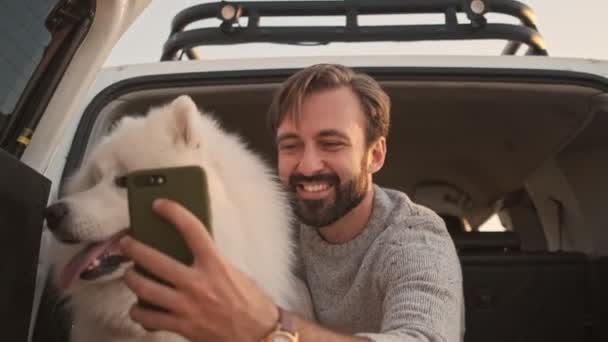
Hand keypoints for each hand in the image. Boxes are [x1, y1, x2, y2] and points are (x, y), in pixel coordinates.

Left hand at [119, 198, 278, 341]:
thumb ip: (212, 262)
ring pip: (145, 289)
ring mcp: (187, 306)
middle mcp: (198, 283)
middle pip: (155, 260)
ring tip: (129, 274)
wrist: (259, 336)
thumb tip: (190, 252)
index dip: (173, 212)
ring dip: (131, 279)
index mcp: (216, 265)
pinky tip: (138, 308)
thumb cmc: (251, 304)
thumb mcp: (235, 274)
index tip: (160, 205)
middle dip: (134, 249)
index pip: (192, 229)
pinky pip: (149, 319)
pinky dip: (139, 313)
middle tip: (126, 243)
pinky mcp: (182, 326)